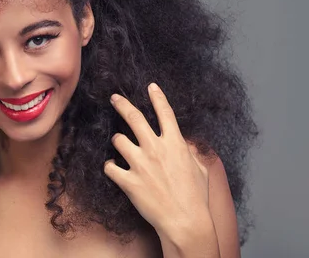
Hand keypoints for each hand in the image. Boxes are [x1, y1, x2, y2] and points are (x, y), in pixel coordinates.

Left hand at [103, 83, 209, 236]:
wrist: (185, 222)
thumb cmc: (196, 198)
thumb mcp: (199, 169)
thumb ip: (188, 151)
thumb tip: (182, 143)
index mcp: (175, 144)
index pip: (165, 113)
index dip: (157, 97)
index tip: (150, 86)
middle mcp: (156, 149)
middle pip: (133, 117)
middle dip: (121, 104)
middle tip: (114, 98)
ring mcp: (140, 164)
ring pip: (118, 140)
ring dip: (118, 142)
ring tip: (120, 147)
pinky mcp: (128, 181)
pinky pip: (109, 166)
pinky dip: (110, 166)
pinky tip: (113, 168)